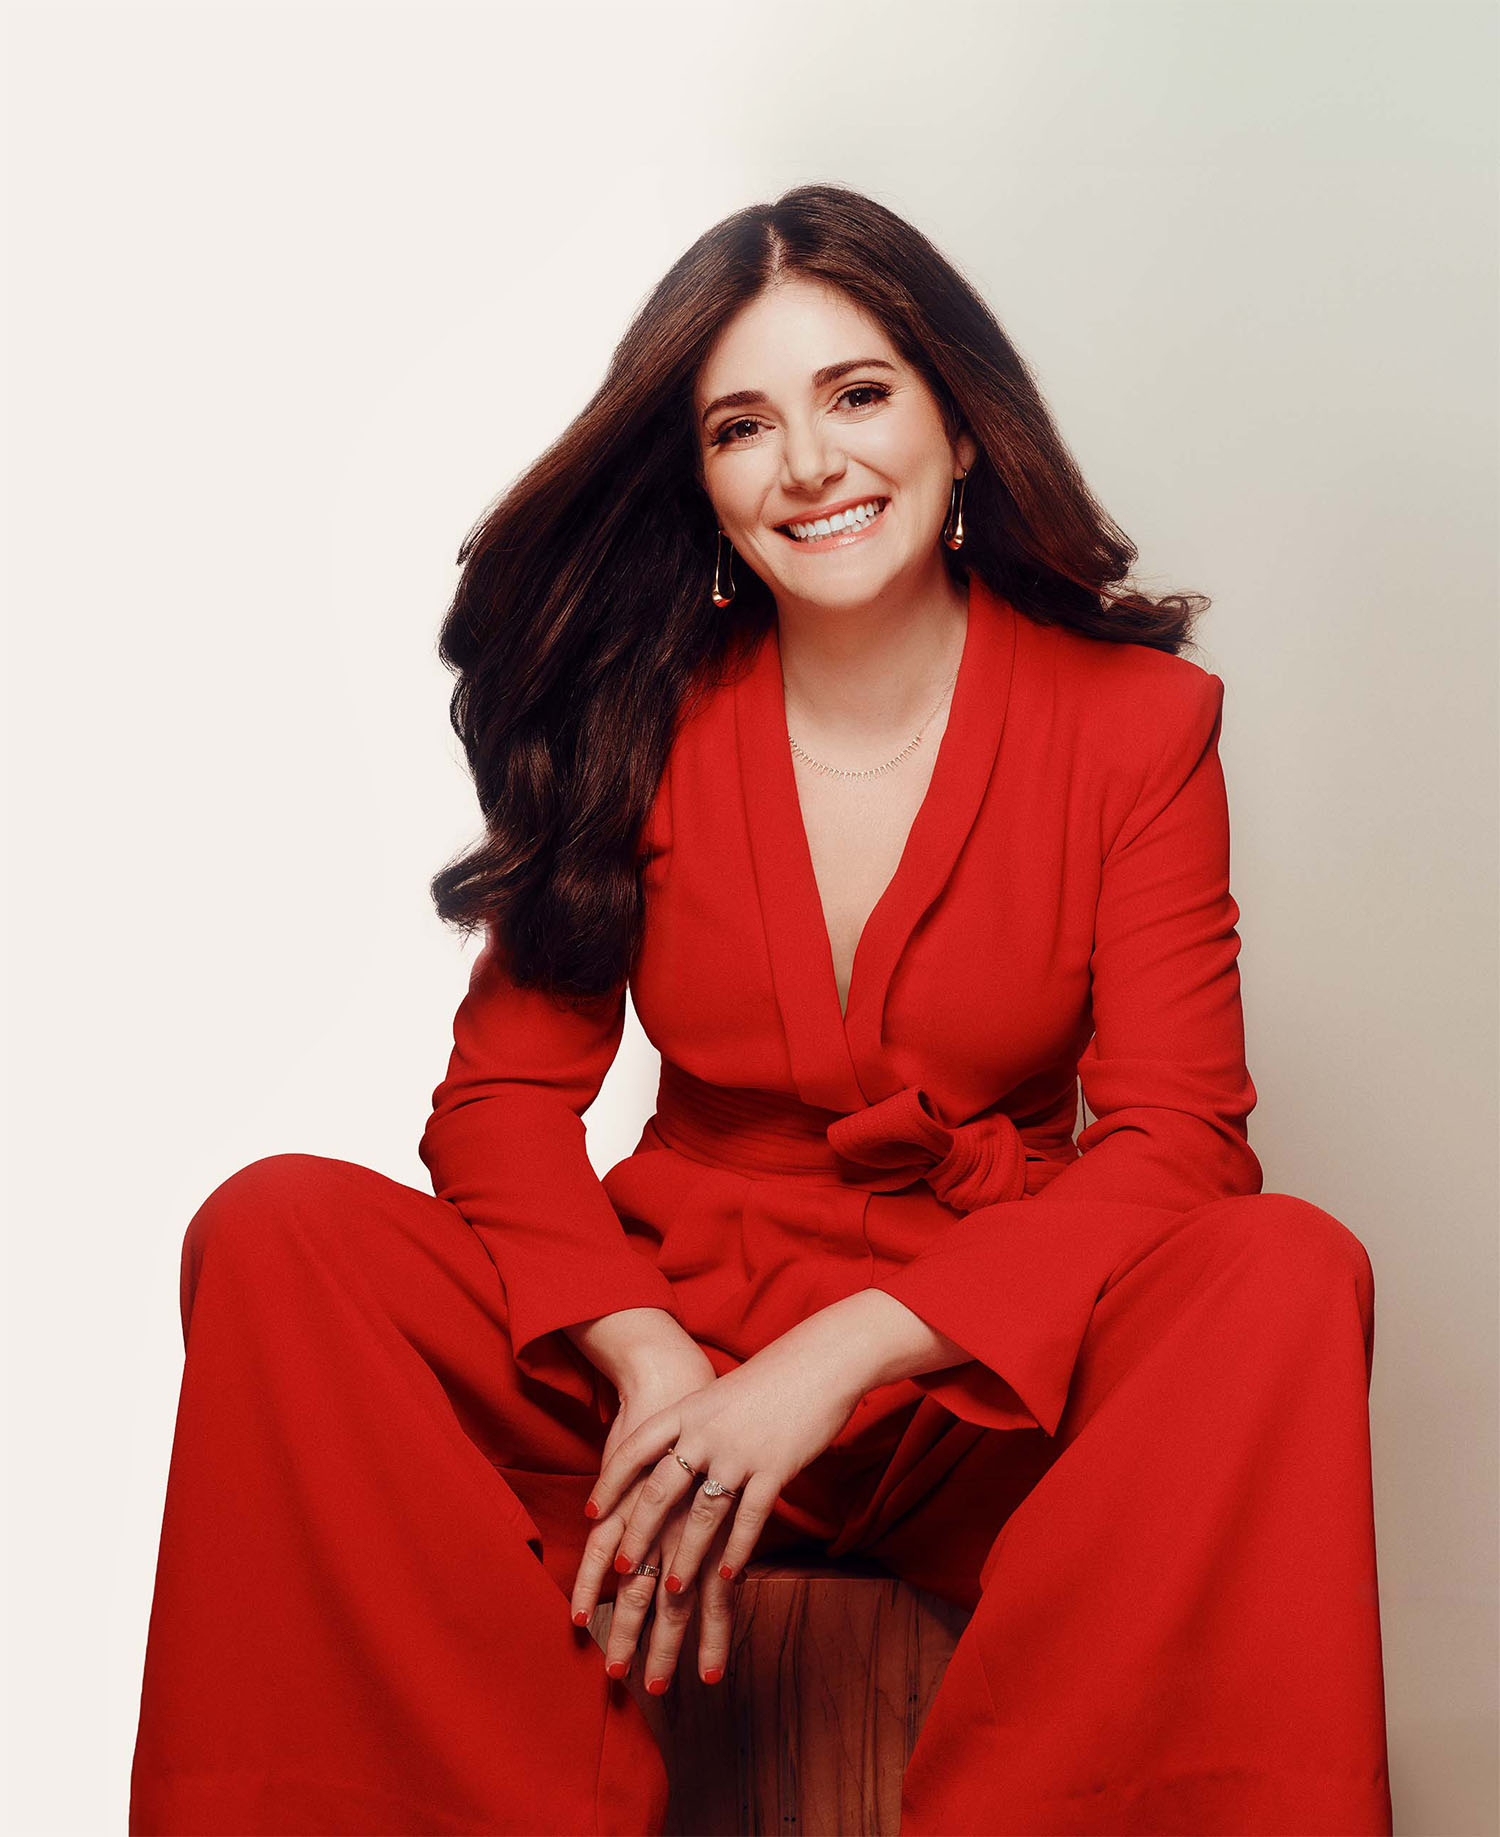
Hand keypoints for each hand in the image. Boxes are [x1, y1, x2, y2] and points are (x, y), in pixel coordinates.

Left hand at [580, 1322, 866, 1689]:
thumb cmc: (769, 1380)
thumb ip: (693, 1425)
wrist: (821, 1360)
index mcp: (688, 1410)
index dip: (610, 1482)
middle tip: (622, 1566)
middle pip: (660, 1489)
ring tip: (674, 1589)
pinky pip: (749, 1518)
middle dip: (638, 1532)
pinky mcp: (775, 1467)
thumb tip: (669, 1456)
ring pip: (702, 1514)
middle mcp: (706, 1432)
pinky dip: (737, 1551)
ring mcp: (740, 1451)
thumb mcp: (718, 1396)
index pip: (635, 1449)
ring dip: (687, 1556)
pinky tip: (730, 1577)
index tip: (591, 1512)